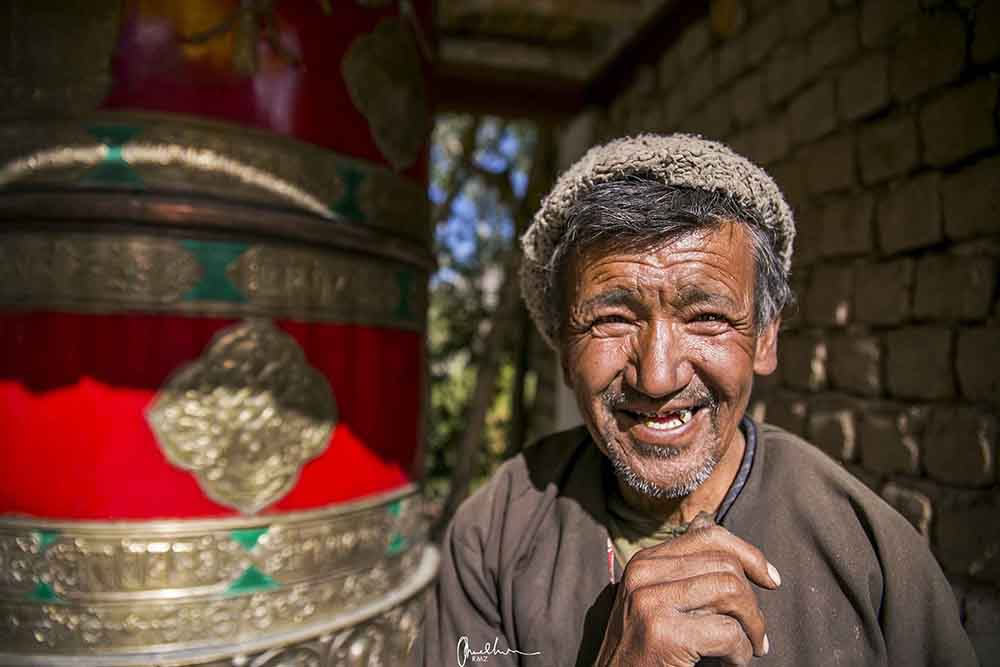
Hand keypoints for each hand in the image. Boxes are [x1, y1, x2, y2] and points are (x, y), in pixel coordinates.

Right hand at [596, 512, 780, 666]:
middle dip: (753, 602)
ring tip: (750, 646)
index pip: (708, 535)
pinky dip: (742, 652)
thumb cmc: (644, 647)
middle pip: (725, 566)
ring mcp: (650, 602)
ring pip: (731, 593)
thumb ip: (682, 568)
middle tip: (757, 632)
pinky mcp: (663, 634)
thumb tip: (716, 529)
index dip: (749, 554)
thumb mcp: (654, 597)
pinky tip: (734, 662)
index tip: (770, 579)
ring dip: (752, 626)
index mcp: (645, 561)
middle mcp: (644, 573)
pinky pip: (727, 633)